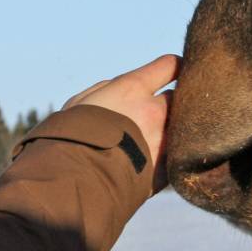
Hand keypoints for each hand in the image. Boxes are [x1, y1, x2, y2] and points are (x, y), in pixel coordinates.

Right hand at [65, 54, 179, 182]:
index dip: (174, 67)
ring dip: (173, 130)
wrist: (72, 184)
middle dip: (172, 103)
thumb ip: (108, 90)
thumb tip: (124, 88)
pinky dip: (169, 155)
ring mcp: (163, 142)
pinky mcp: (166, 170)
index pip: (168, 66)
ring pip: (182, 129)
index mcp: (132, 90)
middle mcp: (154, 112)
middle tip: (161, 110)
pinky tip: (153, 161)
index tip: (176, 70)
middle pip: (179, 99)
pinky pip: (176, 157)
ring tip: (155, 139)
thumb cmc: (69, 139)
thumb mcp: (81, 102)